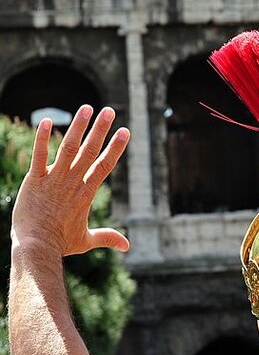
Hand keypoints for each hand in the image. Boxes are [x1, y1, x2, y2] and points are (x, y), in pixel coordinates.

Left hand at [11, 105, 130, 255]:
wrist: (37, 246)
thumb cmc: (60, 243)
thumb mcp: (86, 240)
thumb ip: (107, 238)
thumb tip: (127, 246)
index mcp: (87, 192)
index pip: (105, 165)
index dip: (116, 147)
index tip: (125, 131)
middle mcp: (73, 182)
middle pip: (90, 151)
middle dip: (101, 129)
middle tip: (110, 111)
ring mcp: (54, 179)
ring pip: (69, 148)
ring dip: (78, 126)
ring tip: (87, 108)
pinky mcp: (35, 180)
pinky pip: (39, 155)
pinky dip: (42, 138)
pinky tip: (45, 121)